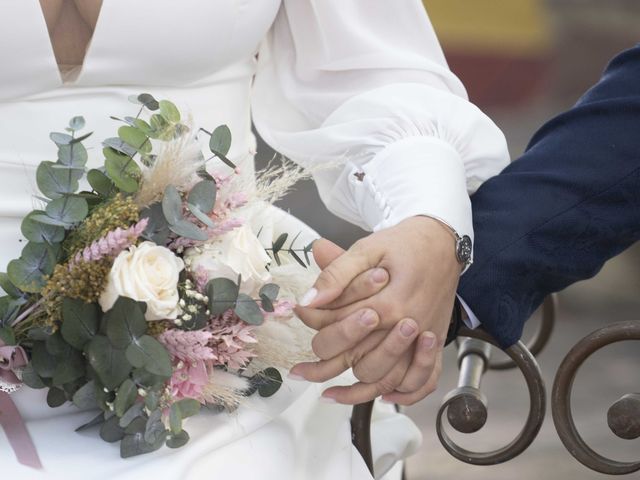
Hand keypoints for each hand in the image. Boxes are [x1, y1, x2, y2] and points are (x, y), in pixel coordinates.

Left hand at [292, 216, 460, 404]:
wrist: (442, 242)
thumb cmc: (404, 244)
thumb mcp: (367, 249)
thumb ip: (336, 274)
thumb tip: (308, 301)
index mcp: (388, 304)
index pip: (341, 331)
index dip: (315, 329)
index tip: (299, 326)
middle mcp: (407, 327)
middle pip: (360, 362)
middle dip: (326, 368)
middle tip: (301, 372)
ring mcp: (422, 340)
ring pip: (386, 379)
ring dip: (356, 391)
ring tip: (327, 393)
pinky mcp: (432, 344)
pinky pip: (421, 382)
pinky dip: (402, 395)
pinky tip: (382, 397)